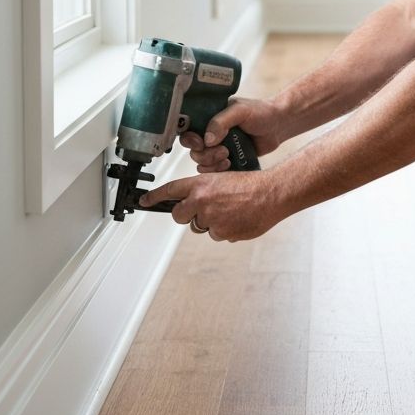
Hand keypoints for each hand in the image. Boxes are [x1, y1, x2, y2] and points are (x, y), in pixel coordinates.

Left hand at [140, 167, 287, 241]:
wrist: (271, 194)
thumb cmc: (251, 184)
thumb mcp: (222, 179)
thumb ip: (204, 191)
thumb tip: (193, 204)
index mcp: (201, 184)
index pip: (170, 190)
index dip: (154, 197)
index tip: (144, 201)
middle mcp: (202, 201)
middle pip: (179, 215)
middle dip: (185, 215)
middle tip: (199, 211)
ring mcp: (211, 219)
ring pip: (200, 226)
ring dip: (210, 222)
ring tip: (230, 211)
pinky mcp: (222, 233)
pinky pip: (217, 235)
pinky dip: (225, 230)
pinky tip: (237, 219)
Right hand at [179, 96, 284, 172]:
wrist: (279, 125)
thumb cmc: (260, 112)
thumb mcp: (240, 111)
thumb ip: (221, 121)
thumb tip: (207, 139)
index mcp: (209, 117)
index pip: (188, 129)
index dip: (190, 139)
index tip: (201, 143)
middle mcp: (210, 132)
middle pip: (193, 150)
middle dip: (205, 154)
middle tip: (222, 150)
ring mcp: (218, 147)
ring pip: (202, 162)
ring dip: (212, 163)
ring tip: (227, 156)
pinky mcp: (227, 159)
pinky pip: (214, 170)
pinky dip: (218, 170)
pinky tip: (230, 163)